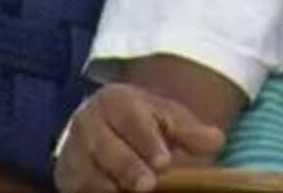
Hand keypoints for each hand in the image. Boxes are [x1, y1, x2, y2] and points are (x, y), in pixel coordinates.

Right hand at [53, 83, 225, 192]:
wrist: (109, 129)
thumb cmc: (145, 124)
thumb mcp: (169, 119)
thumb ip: (192, 131)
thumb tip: (217, 141)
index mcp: (114, 99)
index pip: (129, 118)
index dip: (146, 140)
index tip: (164, 162)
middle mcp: (87, 121)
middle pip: (104, 146)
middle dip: (127, 166)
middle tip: (147, 184)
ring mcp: (73, 149)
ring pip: (86, 170)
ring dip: (107, 185)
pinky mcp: (65, 175)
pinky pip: (77, 187)